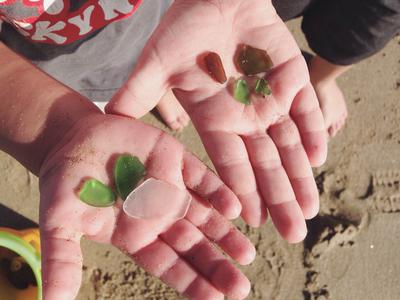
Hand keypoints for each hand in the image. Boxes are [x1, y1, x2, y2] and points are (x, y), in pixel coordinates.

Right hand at [39, 113, 253, 299]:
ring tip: (247, 255)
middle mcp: (158, 216)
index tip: (215, 299)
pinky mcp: (175, 161)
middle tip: (241, 288)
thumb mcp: (61, 222)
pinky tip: (234, 208)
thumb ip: (63, 260)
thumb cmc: (66, 182)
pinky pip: (202, 179)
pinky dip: (217, 192)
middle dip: (216, 266)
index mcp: (136, 236)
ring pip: (204, 217)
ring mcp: (170, 189)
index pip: (169, 265)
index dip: (191, 281)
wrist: (72, 139)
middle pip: (193, 246)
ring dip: (225, 234)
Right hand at [106, 0, 327, 241]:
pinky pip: (307, 110)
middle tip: (293, 235)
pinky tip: (319, 158)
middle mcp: (245, 118)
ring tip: (310, 211)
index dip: (241, 191)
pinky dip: (315, 131)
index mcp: (215, 120)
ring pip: (290, 145)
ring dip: (301, 177)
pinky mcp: (293, 79)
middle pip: (265, 165)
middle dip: (279, 199)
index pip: (230, 164)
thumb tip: (106, 121)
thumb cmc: (184, 29)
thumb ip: (138, 95)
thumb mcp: (156, 65)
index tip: (252, 221)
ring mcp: (271, 100)